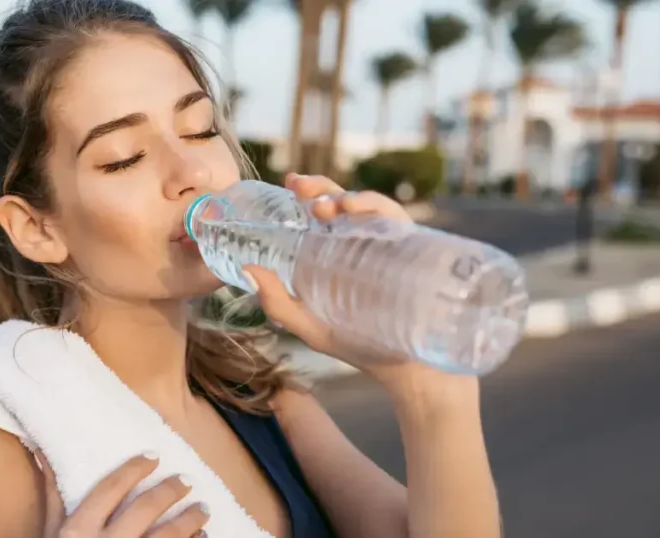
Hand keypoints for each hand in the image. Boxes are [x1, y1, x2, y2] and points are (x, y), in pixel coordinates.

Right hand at [40, 452, 207, 537]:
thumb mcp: (51, 534)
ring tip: (203, 509)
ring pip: (169, 535)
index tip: (154, 457)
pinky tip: (202, 536)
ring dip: (191, 520)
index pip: (111, 489)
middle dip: (171, 491)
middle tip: (187, 481)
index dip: (134, 469)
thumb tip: (43, 452)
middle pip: (146, 508)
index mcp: (79, 530)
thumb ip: (54, 496)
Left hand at [243, 174, 480, 403]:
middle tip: (298, 186)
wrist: (411, 372)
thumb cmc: (363, 349)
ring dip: (343, 197)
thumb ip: (279, 303)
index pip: (322, 215)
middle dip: (320, 188)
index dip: (307, 193)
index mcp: (339, 255)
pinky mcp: (411, 249)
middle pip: (342, 204)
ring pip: (367, 206)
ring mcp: (388, 245)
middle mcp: (364, 244)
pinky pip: (394, 218)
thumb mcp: (311, 327)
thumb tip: (248, 269)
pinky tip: (354, 209)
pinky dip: (373, 206)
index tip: (289, 183)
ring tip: (322, 208)